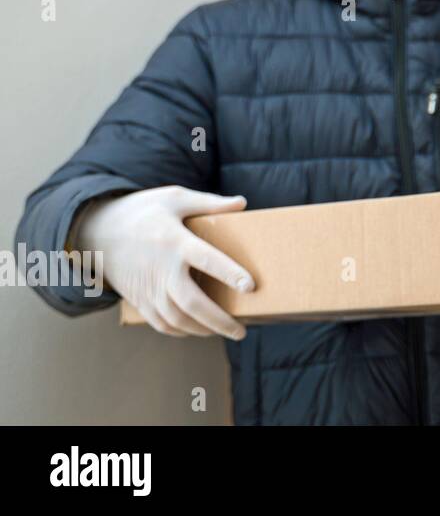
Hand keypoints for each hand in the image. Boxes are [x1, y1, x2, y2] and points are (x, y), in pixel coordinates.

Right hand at [76, 185, 254, 338]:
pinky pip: (161, 323)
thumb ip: (210, 203)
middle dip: (218, 320)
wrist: (96, 230)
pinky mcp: (139, 299)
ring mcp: (148, 287)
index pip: (207, 259)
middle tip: (242, 331)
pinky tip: (200, 330)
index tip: (251, 286)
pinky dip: (182, 331)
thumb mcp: (175, 198)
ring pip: (177, 318)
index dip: (229, 273)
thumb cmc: (143, 211)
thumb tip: (242, 203)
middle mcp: (161, 268)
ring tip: (228, 331)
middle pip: (191, 301)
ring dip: (203, 329)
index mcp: (174, 241)